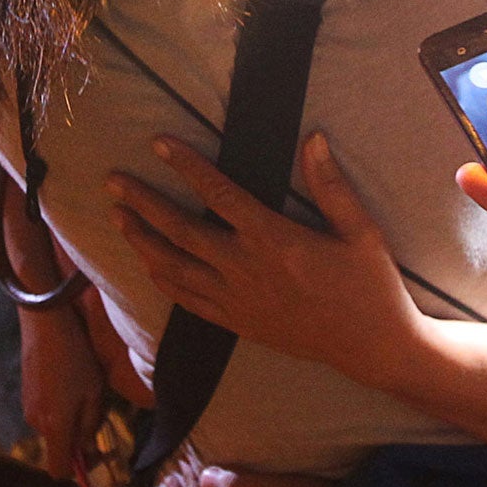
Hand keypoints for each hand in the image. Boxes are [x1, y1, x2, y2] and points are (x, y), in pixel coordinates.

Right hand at [20, 303, 107, 479]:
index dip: (79, 470)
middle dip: (79, 439)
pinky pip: (45, 413)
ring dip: (70, 421)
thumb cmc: (76, 357)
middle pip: (59, 447)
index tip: (97, 453)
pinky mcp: (25, 394)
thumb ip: (91, 425)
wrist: (46, 323)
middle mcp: (37, 422)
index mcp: (54, 426)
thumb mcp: (94, 392)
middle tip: (98, 411)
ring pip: (53, 429)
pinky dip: (59, 408)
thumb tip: (87, 448)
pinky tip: (70, 381)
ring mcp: (27, 407)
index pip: (59, 471)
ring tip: (85, 390)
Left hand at [106, 134, 421, 386]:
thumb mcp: (362, 231)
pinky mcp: (238, 324)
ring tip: (117, 216)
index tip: (158, 143)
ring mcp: (237, 300)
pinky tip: (148, 265)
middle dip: (144, 203)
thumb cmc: (370, 285)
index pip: (219, 193)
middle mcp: (246, 269)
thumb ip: (331, 185)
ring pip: (175, 268)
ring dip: (142, 241)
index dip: (186, 166)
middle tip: (113, 180)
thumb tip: (313, 138)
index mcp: (274, 240)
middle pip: (181, 231)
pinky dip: (163, 281)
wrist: (373, 348)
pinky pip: (188, 302)